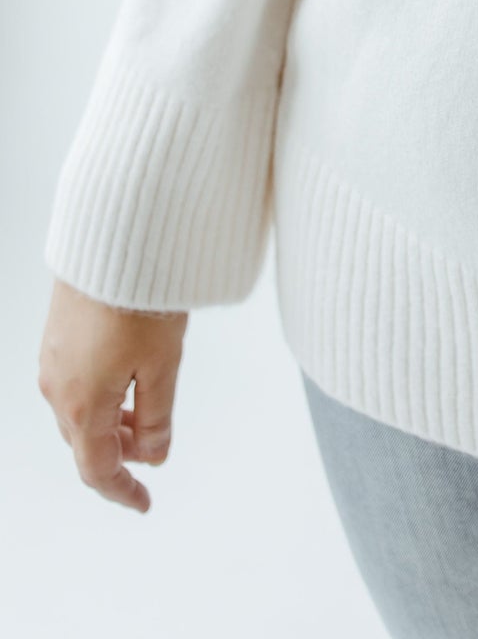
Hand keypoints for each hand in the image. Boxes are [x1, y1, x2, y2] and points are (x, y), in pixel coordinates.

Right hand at [38, 276, 187, 514]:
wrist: (115, 236)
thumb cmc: (138, 296)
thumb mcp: (163, 365)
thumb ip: (157, 417)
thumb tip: (154, 454)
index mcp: (82, 405)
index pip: (98, 469)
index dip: (122, 490)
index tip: (143, 502)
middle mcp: (57, 386)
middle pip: (85, 441)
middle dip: (118, 454)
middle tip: (150, 455)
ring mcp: (53, 358)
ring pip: (78, 411)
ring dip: (110, 423)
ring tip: (144, 415)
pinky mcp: (57, 332)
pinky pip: (73, 381)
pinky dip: (99, 394)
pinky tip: (126, 378)